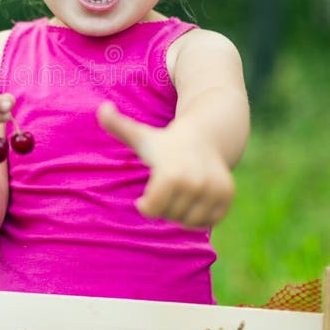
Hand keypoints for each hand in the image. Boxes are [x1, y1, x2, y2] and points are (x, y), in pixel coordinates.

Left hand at [97, 102, 233, 227]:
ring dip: (181, 213)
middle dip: (165, 206)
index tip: (144, 198)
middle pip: (170, 215)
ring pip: (189, 221)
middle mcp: (195, 183)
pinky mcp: (227, 196)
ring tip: (181, 192)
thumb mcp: (140, 135)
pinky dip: (200, 216)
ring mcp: (214, 190)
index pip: (152, 210)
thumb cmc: (165, 141)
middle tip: (167, 188)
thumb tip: (102, 108)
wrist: (205, 135)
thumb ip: (116, 124)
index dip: (145, 205)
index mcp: (170, 174)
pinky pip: (208, 221)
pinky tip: (195, 197)